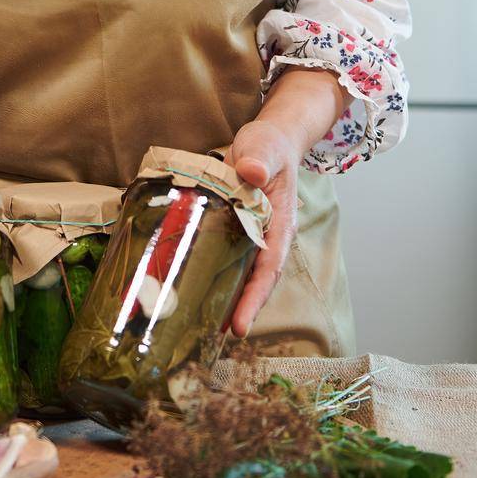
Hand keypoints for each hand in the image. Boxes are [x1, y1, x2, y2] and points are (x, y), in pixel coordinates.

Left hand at [223, 119, 303, 336]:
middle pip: (257, 280)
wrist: (270, 141)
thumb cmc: (269, 146)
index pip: (269, 267)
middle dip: (242, 309)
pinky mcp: (235, 231)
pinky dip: (215, 276)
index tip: (241, 325)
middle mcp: (268, 236)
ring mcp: (252, 236)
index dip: (255, 297)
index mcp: (280, 223)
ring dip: (228, 299)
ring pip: (242, 274)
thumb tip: (253, 173)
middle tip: (220, 336)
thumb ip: (261, 159)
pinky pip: (226, 258)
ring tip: (204, 325)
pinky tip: (196, 290)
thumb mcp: (265, 147)